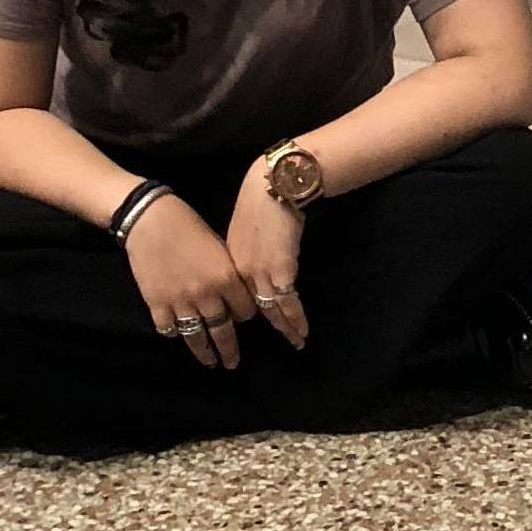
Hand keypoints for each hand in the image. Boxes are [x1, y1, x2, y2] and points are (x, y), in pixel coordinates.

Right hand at [122, 193, 254, 369]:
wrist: (150, 219)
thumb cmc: (188, 225)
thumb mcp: (218, 246)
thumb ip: (228, 274)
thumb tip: (235, 295)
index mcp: (226, 278)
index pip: (245, 311)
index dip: (244, 316)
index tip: (240, 318)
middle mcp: (207, 295)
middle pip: (223, 332)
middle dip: (229, 351)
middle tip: (231, 363)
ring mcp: (181, 302)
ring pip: (197, 337)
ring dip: (205, 353)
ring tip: (210, 362)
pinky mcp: (157, 304)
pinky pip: (169, 329)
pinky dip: (174, 333)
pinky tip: (177, 334)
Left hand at [227, 168, 308, 349]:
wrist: (274, 186)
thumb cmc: (261, 202)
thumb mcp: (244, 230)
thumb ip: (246, 251)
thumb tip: (254, 264)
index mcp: (229, 261)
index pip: (235, 295)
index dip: (244, 312)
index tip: (251, 325)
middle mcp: (241, 271)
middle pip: (250, 308)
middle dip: (262, 328)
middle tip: (269, 345)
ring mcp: (260, 272)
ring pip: (271, 309)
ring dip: (285, 328)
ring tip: (296, 342)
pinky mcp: (281, 270)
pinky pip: (289, 302)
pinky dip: (297, 318)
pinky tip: (302, 330)